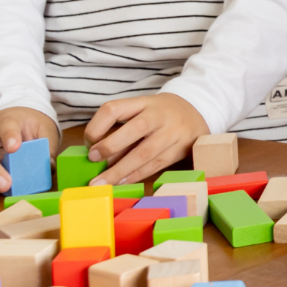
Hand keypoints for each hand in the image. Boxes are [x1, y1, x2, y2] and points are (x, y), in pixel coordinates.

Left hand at [84, 93, 208, 185]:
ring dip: (121, 170)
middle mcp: (159, 116)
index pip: (115, 109)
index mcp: (143, 103)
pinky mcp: (180, 149)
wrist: (197, 111)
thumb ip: (122, 129)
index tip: (89, 143)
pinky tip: (122, 182)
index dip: (97, 126)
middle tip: (93, 160)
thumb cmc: (160, 113)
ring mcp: (172, 133)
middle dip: (111, 146)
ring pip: (145, 153)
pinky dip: (136, 175)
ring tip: (102, 182)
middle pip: (135, 129)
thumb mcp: (142, 110)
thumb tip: (98, 157)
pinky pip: (156, 165)